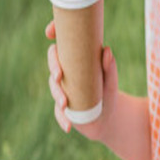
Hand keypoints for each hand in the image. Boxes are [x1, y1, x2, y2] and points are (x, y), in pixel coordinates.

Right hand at [45, 20, 118, 142]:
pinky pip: (58, 113)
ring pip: (54, 88)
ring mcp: (62, 90)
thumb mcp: (110, 83)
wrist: (108, 120)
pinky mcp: (62, 109)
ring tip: (65, 104)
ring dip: (57, 95)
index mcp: (74, 61)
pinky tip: (68, 126)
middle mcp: (65, 73)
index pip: (61, 44)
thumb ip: (110, 68)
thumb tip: (106, 50)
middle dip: (53, 68)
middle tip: (59, 76)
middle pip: (53, 64)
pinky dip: (62, 120)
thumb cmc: (108, 95)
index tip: (49, 32)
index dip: (53, 33)